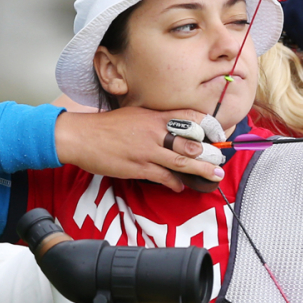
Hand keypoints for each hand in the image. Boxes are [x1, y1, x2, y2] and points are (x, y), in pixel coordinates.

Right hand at [54, 107, 224, 191]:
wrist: (81, 136)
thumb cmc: (107, 127)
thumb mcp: (135, 115)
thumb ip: (156, 121)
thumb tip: (175, 131)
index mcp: (154, 116)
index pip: (189, 117)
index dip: (208, 126)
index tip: (219, 135)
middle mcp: (154, 131)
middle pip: (190, 141)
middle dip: (209, 152)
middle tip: (221, 160)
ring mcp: (147, 150)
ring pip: (181, 160)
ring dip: (200, 169)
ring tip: (214, 175)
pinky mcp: (138, 167)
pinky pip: (163, 176)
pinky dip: (174, 183)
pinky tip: (180, 187)